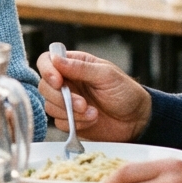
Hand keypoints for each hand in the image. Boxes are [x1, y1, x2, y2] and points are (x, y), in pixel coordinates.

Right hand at [37, 49, 151, 141]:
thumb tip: (55, 59)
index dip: (47, 70)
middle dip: (61, 98)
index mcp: (74, 65)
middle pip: (44, 86)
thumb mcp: (106, 75)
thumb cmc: (125, 92)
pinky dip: (76, 123)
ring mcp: (67, 102)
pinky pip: (60, 123)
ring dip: (71, 112)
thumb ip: (80, 68)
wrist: (137, 120)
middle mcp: (67, 82)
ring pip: (50, 106)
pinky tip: (93, 120)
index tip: (58, 82)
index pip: (47, 61)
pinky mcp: (70, 120)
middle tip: (82, 104)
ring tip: (93, 113)